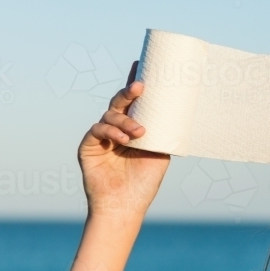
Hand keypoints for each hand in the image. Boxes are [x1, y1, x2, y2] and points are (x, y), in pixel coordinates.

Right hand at [79, 61, 168, 216]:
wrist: (125, 206)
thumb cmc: (144, 183)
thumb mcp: (160, 154)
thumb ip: (164, 132)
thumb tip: (180, 110)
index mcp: (133, 129)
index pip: (134, 103)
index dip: (135, 83)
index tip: (141, 64)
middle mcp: (116, 130)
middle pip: (120, 103)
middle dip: (130, 92)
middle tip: (141, 86)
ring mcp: (101, 137)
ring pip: (110, 115)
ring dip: (125, 121)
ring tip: (139, 132)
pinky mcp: (88, 146)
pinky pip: (98, 129)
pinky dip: (111, 131)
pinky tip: (124, 139)